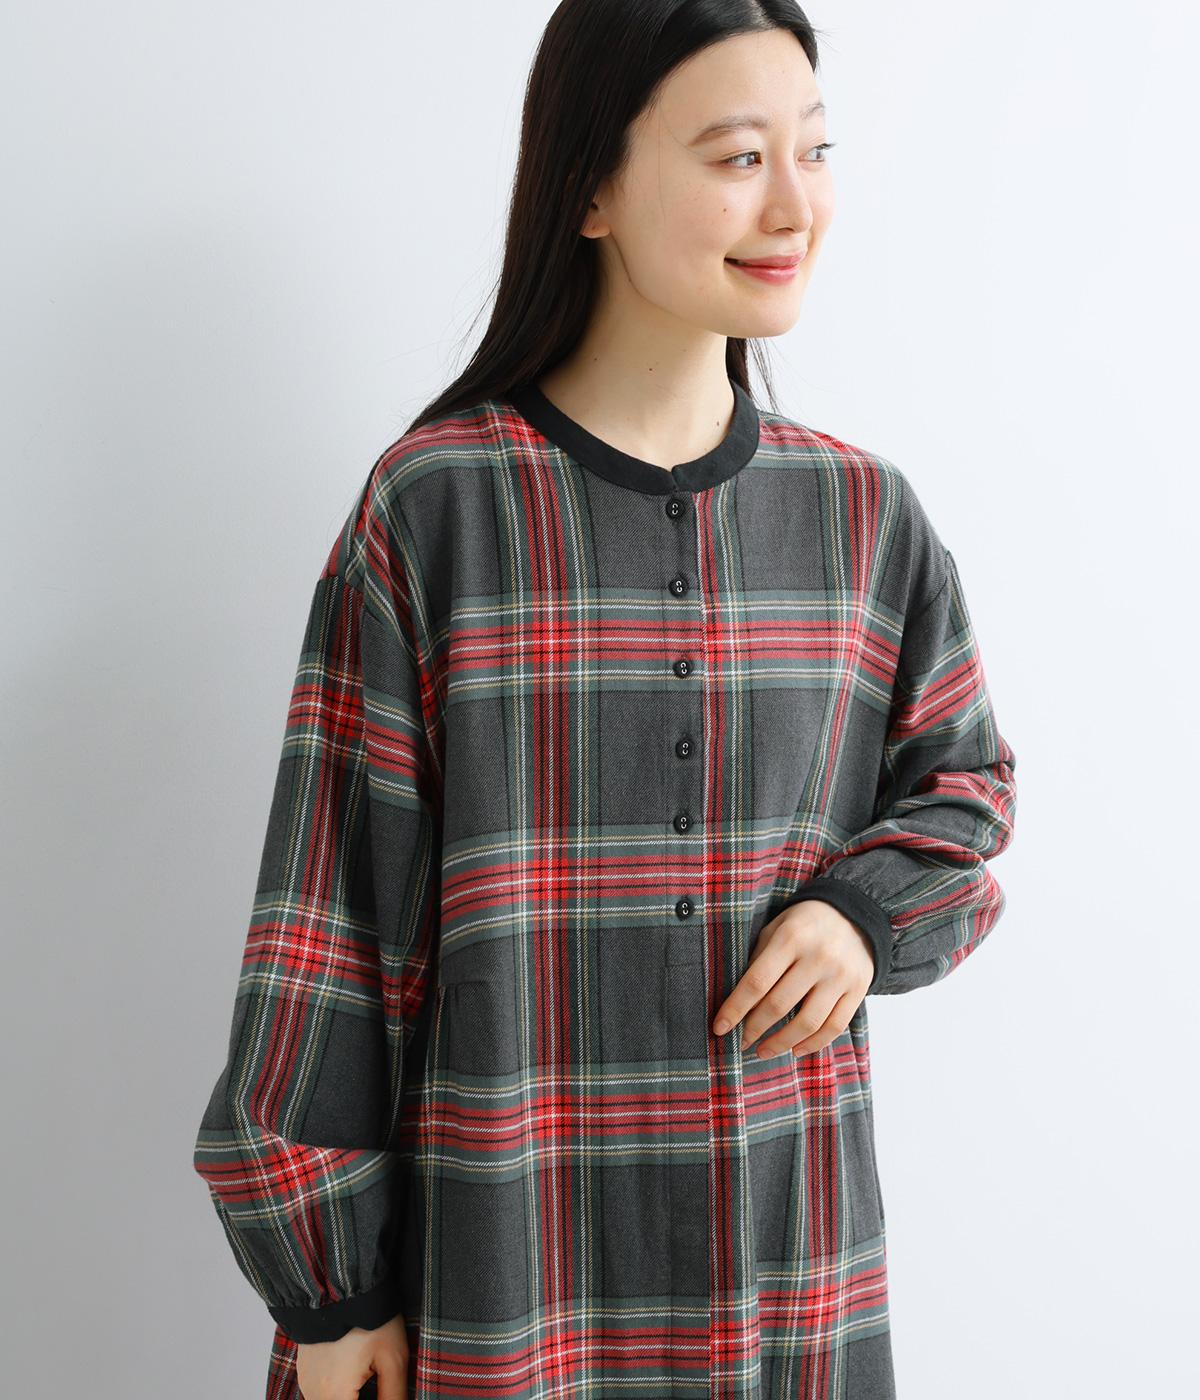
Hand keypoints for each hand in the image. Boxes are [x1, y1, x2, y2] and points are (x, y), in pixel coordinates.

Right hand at [296, 1312, 408, 1399]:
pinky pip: (322, 1393)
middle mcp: (314, 1394)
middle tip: (376, 1377)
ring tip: (368, 1375)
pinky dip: (338, 1390)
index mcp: (334, 1396)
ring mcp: (306, 1382)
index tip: (384, 1392)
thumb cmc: (368, 1318)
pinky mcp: (305, 1371)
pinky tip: (355, 1371)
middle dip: (362, 1397)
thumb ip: (393, 1396)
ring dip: (349, 1395)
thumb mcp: (392, 1358)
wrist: (340, 1284)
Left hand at [712, 899, 874, 1058]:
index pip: (757, 981)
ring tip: (763, 1051)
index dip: (736, 1008)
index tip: (719, 1028)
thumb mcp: (776, 928)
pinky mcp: (858, 990)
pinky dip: (813, 1044)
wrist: (855, 915)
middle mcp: (818, 957)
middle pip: (779, 1005)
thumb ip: (758, 959)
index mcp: (791, 938)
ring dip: (781, 1043)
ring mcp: (841, 975)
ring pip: (808, 1022)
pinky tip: (795, 1049)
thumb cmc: (804, 924)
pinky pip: (834, 1026)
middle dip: (754, 1029)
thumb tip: (738, 1002)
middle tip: (740, 1042)